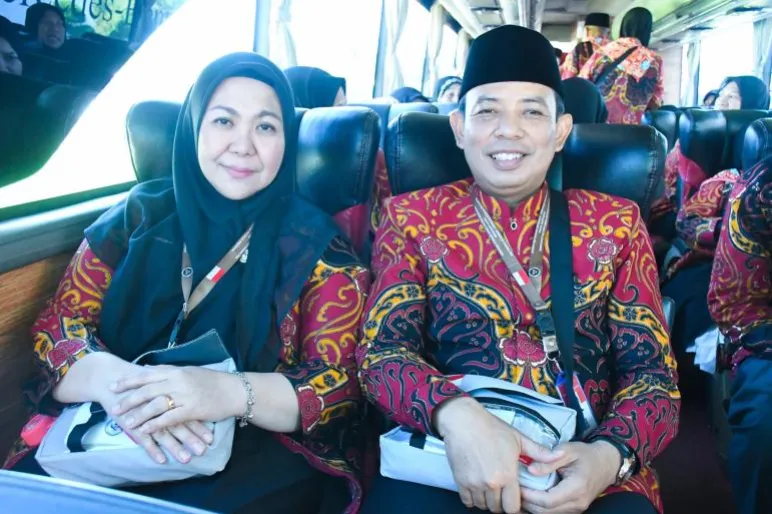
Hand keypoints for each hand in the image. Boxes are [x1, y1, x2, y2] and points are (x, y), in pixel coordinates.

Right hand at [97, 389, 213, 464]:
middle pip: (179, 423)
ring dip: (176, 447)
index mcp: (169, 393)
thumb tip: (195, 405)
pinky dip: (153, 449)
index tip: (211, 439)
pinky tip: (162, 460)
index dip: (199, 425)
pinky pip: (144, 438)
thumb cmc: (139, 383)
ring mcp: (145, 414)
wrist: (111, 379)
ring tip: (187, 459)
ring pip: (164, 432)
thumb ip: (174, 394)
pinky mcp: (131, 422)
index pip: (188, 412)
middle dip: (192, 438)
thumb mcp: (159, 385)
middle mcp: (159, 404)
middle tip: (203, 451)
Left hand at [109, 365, 241, 433]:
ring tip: (126, 423)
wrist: (234, 390)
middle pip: (147, 391)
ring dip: (139, 415)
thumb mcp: (189, 371)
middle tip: (114, 408)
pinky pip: (169, 418)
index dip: (128, 381)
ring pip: (155, 405)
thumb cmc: (212, 381)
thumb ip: (168, 371)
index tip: (113, 387)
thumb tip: (147, 369)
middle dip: (128, 400)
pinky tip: (146, 430)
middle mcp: (177, 381)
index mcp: (176, 371)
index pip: (146, 375)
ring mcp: (184, 395)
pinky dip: (155, 425)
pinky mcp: (192, 410)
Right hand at [435, 397, 562, 512]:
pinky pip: (468, 501)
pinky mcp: (460, 481)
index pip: (513, 507)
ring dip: (487, 501)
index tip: (514, 495)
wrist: (463, 421)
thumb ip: (539, 452)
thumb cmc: (491, 428)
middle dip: (501, 503)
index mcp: (507, 475)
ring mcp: (474, 483)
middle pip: (497, 509)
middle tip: (502, 491)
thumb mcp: (518, 438)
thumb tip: (559, 455)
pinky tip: (478, 488)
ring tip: (491, 488)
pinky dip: (473, 499)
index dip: (515, 504)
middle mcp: (491, 483)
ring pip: (483, 505)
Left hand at [521, 440, 620, 512]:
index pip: (548, 500)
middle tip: (514, 489)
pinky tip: (531, 496)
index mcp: (576, 488)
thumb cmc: (586, 454)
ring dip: (532, 506)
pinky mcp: (574, 509)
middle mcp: (577, 503)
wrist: (606, 463)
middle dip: (527, 502)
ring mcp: (576, 509)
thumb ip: (549, 461)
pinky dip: (540, 507)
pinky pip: (553, 512)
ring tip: (520, 492)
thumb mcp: (568, 450)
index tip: (517, 485)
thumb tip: (530, 470)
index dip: (529, 495)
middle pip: (546, 511)